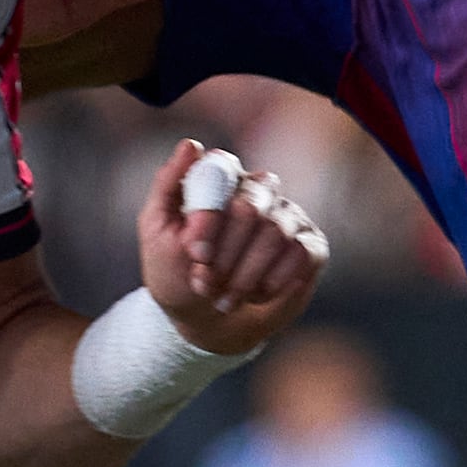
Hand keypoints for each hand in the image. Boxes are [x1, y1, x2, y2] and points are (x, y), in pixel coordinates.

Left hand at [137, 142, 326, 355]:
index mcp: (221, 177)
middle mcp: (258, 189)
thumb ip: (168, 185)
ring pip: (276, 233)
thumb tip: (192, 145)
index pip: (223, 169)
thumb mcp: (156, 230)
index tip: (195, 253)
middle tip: (204, 284)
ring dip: (244, 275)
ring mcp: (288, 215)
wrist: (204, 321)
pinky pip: (302, 255)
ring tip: (224, 299)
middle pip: (250, 206)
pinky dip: (273, 283)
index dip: (210, 214)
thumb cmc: (176, 271)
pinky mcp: (310, 245)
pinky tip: (256, 296)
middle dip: (224, 254)